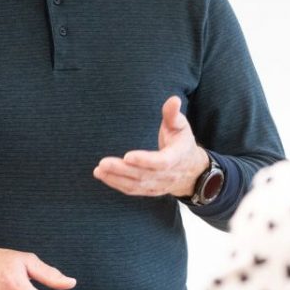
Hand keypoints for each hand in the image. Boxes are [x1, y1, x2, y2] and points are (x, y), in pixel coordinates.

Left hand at [93, 95, 209, 197]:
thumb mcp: (181, 127)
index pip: (162, 162)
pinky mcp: (149, 190)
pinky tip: (102, 175)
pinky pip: (132, 190)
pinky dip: (116, 183)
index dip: (145, 160)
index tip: (128, 156)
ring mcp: (158, 185)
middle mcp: (167, 175)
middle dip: (122, 170)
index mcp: (177, 158)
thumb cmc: (182, 143)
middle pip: (144, 175)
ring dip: (116, 178)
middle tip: (103, 163)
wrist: (191, 171)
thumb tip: (174, 99)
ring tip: (99, 170)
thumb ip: (173, 114)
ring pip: (136, 185)